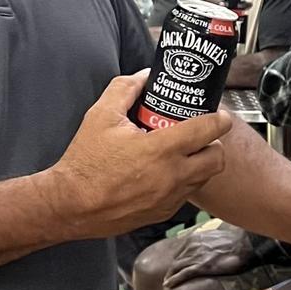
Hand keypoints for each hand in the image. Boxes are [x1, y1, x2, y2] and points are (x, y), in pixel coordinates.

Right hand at [43, 70, 231, 239]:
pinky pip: (185, 194)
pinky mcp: (162, 213)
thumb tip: (144, 76)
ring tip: (181, 151)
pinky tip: (164, 171)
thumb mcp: (101, 115)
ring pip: (204, 178)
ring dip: (200, 162)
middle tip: (199, 134)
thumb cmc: (85, 162)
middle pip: (217, 158)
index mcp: (161, 149)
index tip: (218, 114)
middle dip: (214, 143)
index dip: (219, 119)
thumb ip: (125, 88)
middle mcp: (172, 176)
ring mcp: (169, 198)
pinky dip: (183, 180)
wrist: (71, 204)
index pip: (207, 131)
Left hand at [162, 224, 255, 288]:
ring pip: (176, 267)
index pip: (180, 251)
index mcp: (195, 238)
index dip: (177, 261)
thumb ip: (206, 242)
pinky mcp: (201, 266)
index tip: (175, 268)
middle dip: (171, 270)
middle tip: (167, 278)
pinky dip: (174, 280)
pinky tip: (168, 285)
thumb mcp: (215, 238)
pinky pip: (183, 274)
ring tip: (166, 284)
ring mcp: (196, 255)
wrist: (243, 244)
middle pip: (176, 260)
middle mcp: (192, 245)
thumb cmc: (234, 242)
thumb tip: (207, 249)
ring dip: (170, 276)